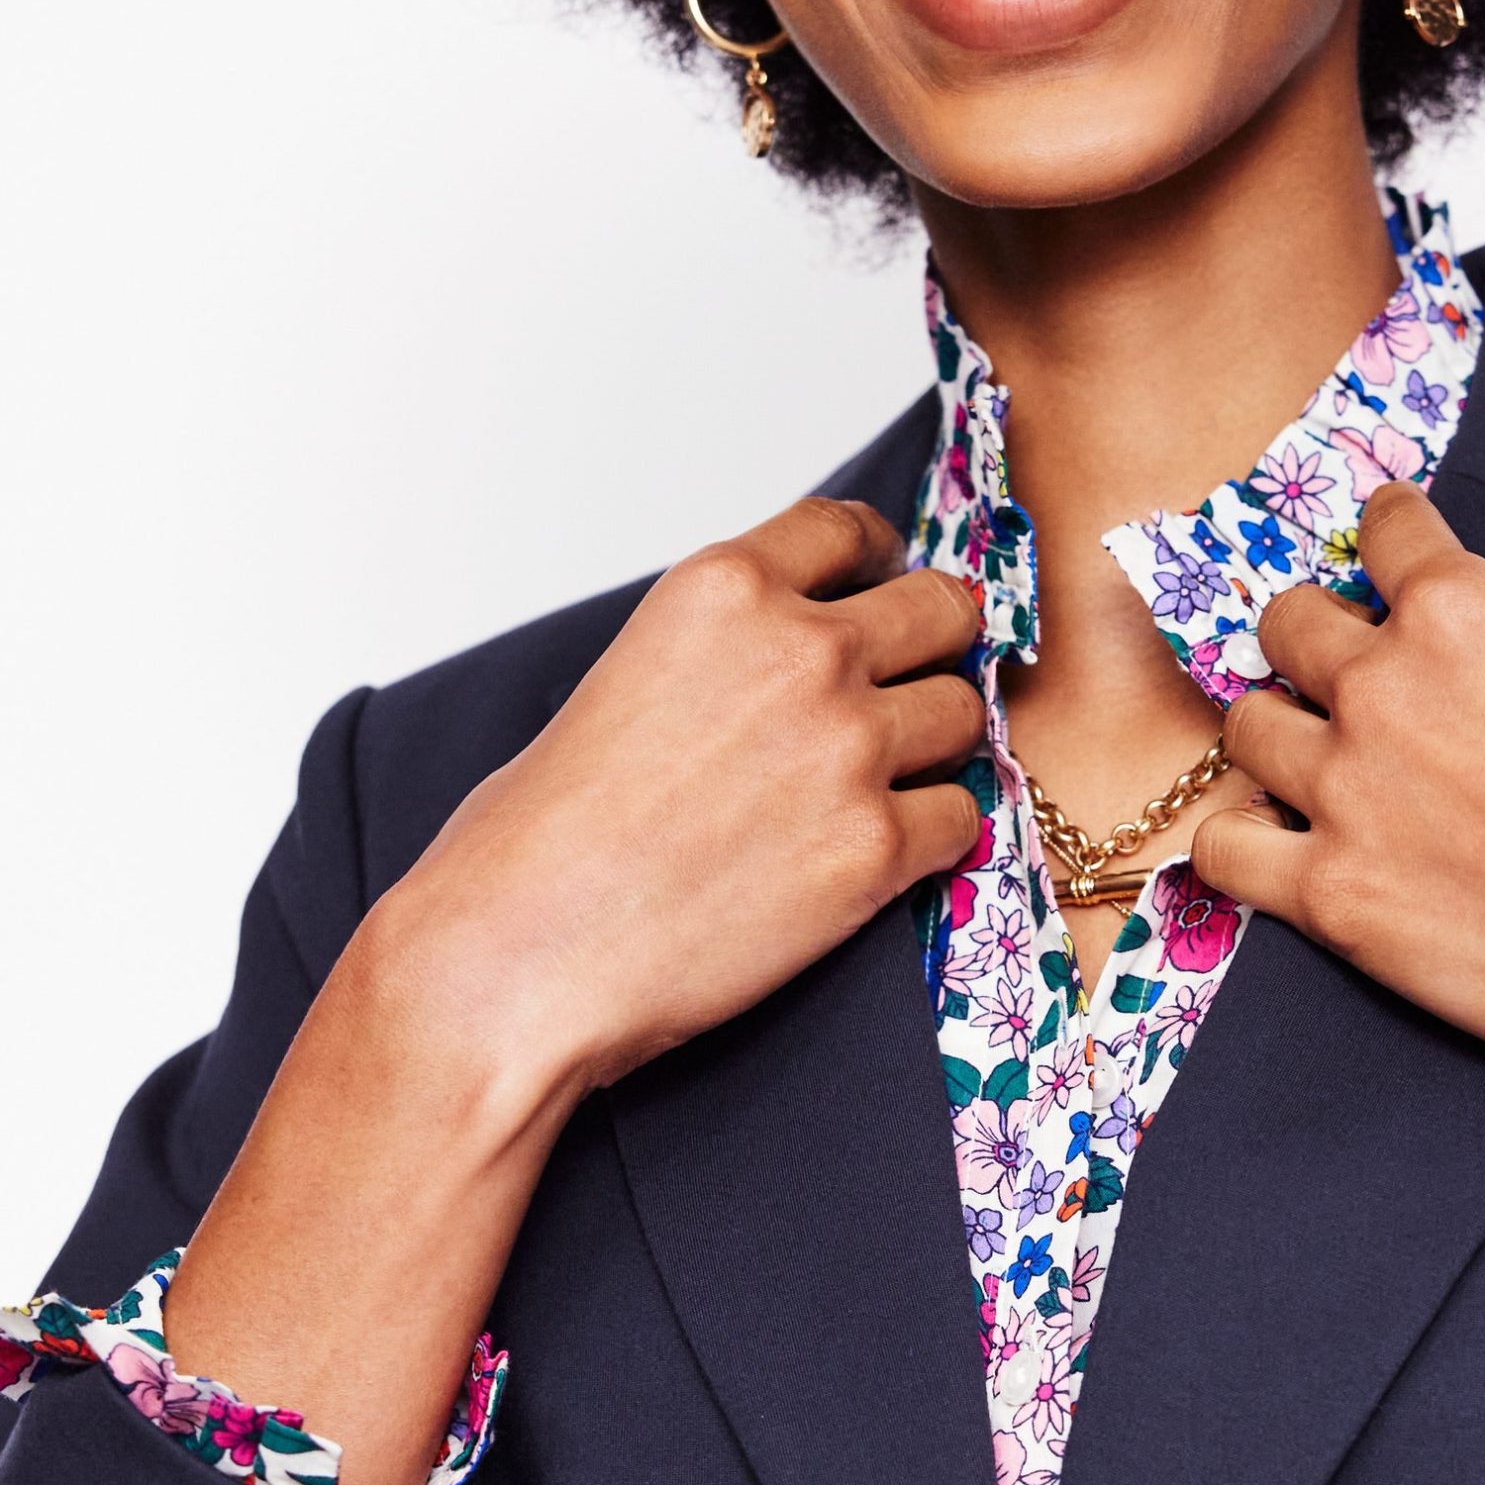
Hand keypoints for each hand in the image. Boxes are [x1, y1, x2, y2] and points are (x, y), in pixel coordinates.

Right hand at [380, 494, 984, 1106]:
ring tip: (885, 788)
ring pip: (962, 716)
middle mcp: (802, 651)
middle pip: (938, 613)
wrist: (522, 955)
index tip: (884, 587)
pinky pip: (960, 819)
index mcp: (724, 589)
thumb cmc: (536, 841)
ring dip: (935, 749)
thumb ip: (718, 651)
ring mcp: (850, 748)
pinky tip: (880, 858)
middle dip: (930, 650)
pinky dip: (932, 838)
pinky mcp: (876, 848)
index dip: (877, 563)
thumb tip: (772, 668)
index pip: (848, 530)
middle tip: (908, 693)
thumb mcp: (623, 677)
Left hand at [1189, 482, 1484, 1165]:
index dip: (1387, 533)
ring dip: (1271, 740)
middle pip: (1289, 623)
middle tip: (1324, 665)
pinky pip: (1224, 852)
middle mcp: (1384, 687)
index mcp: (1467, 617)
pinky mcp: (1324, 891)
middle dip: (1307, 638)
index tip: (1381, 538)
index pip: (1392, 535)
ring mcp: (1342, 788)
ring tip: (1295, 764)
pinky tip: (1264, 853)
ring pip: (1244, 730)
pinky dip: (1237, 849)